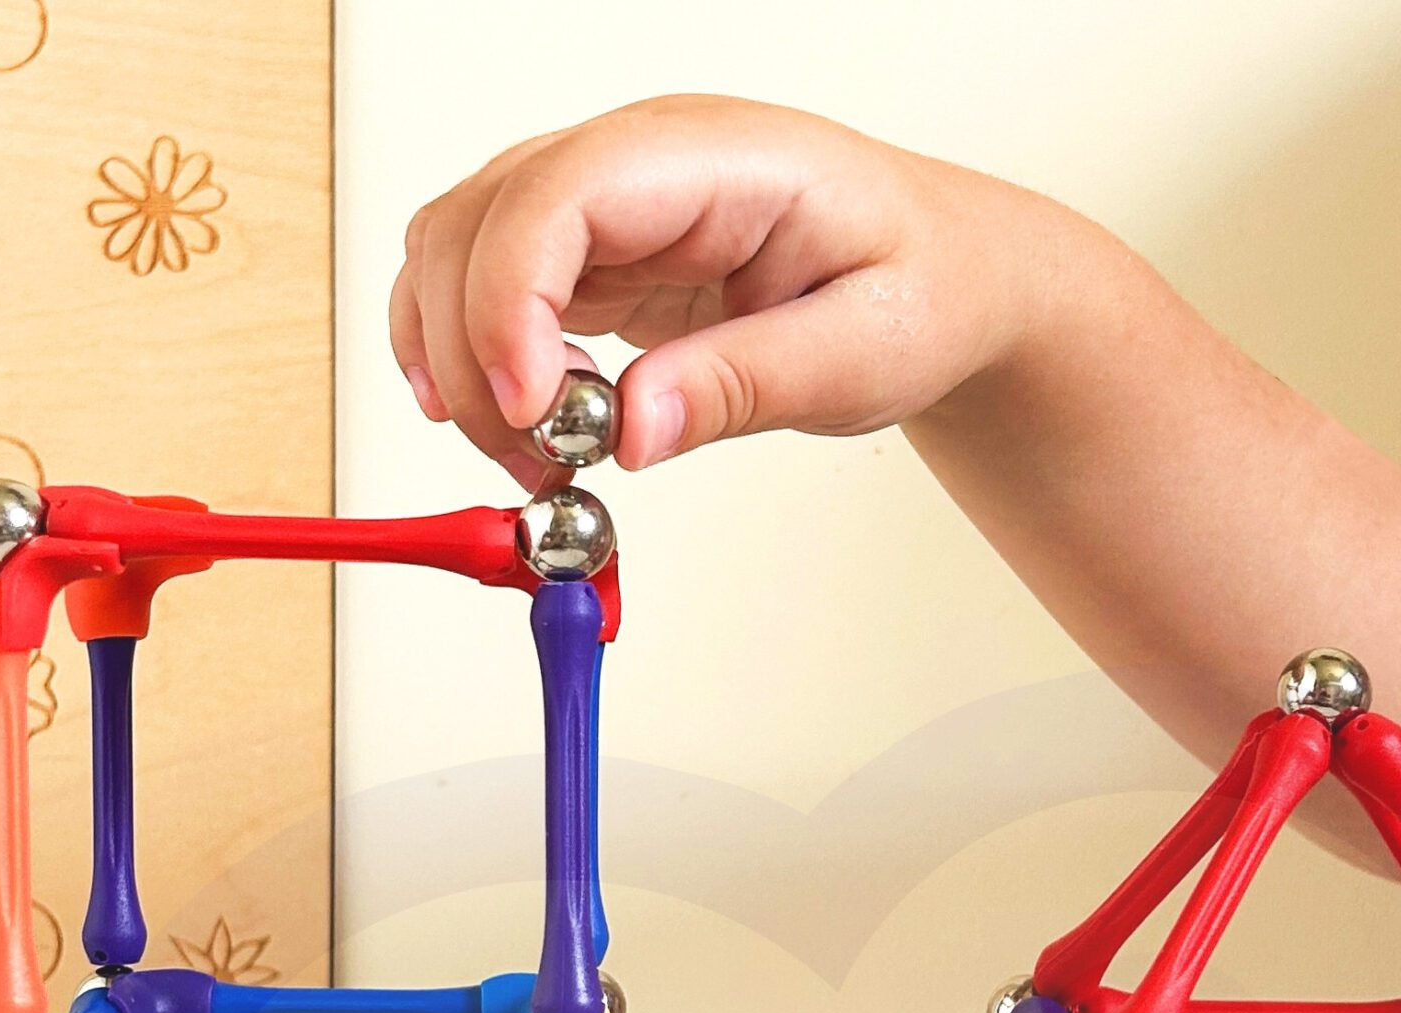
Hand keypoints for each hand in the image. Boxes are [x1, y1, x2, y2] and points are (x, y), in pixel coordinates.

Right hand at [388, 95, 1057, 482]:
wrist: (943, 275)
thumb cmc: (920, 289)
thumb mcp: (865, 350)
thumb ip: (748, 384)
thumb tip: (634, 430)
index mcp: (711, 159)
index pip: (556, 195)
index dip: (510, 302)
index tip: (532, 412)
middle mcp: (637, 166)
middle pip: (476, 223)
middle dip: (476, 356)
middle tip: (540, 465)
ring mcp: (605, 208)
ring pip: (457, 252)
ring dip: (462, 365)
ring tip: (538, 460)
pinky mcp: (592, 259)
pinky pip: (485, 290)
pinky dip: (470, 361)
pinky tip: (513, 425)